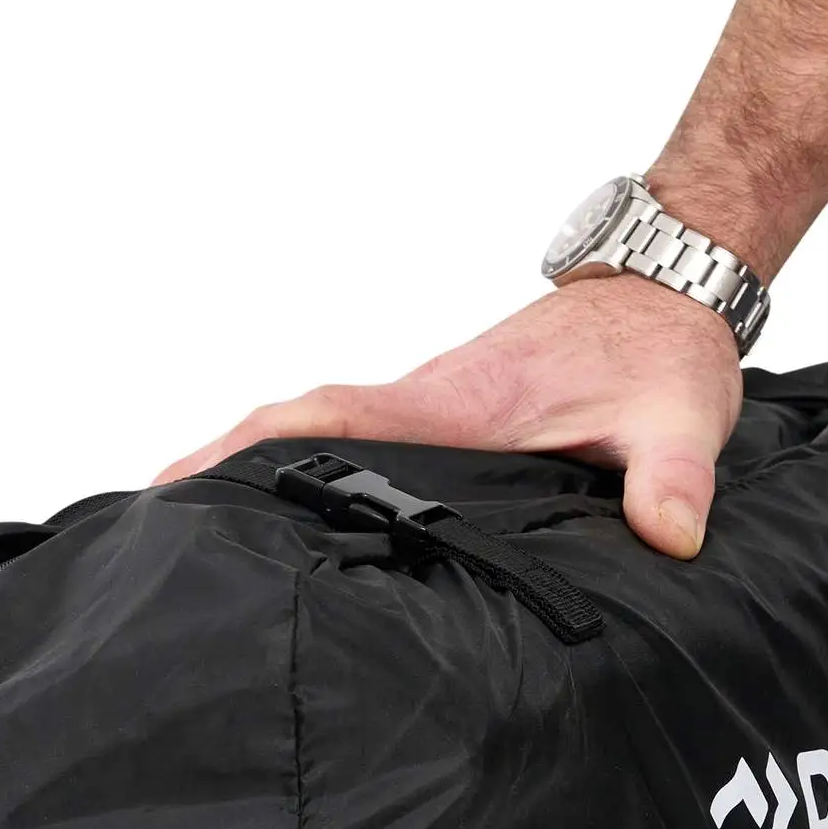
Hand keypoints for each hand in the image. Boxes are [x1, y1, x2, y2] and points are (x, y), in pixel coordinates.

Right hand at [153, 274, 742, 557]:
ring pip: (319, 433)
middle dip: (219, 466)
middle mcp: (428, 402)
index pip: (334, 417)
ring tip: (189, 536)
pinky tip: (284, 515)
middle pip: (297, 426)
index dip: (255, 445)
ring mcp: (431, 410)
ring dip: (252, 467)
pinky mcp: (445, 421)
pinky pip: (354, 439)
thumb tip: (666, 534)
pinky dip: (302, 465)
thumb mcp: (679, 420)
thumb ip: (670, 479)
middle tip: (148, 531)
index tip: (180, 478)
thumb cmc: (663, 352)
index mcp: (459, 403)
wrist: (669, 292)